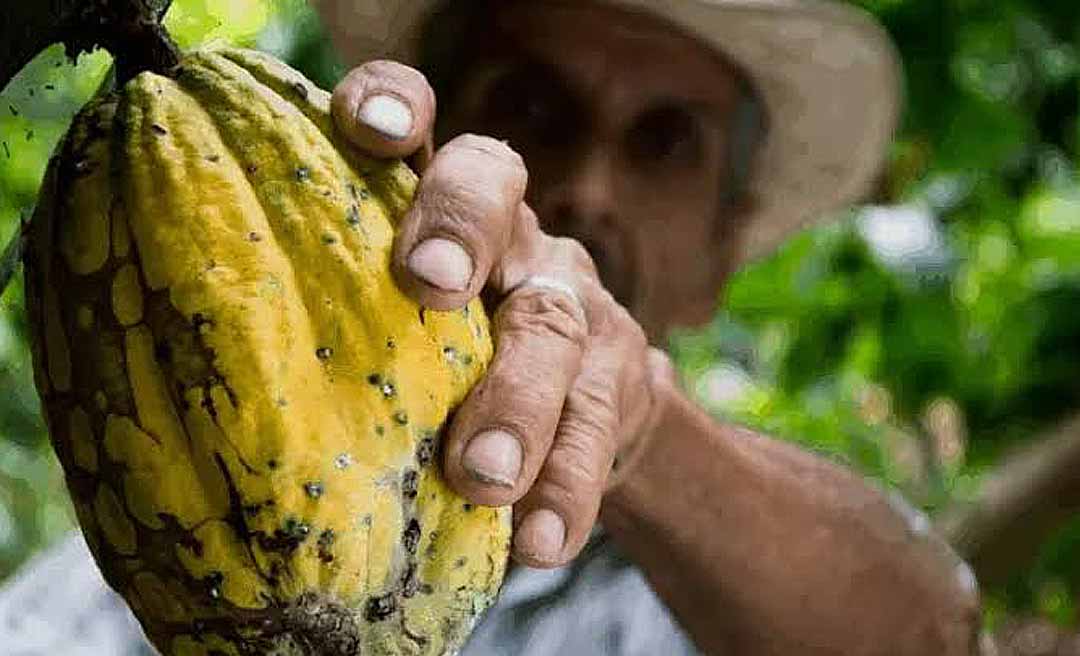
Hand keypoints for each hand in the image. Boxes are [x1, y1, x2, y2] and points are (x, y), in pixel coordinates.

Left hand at [331, 61, 672, 567]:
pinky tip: (539, 539)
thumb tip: (218, 387)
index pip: (420, 123)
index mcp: (436, 208)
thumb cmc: (445, 368)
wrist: (580, 415)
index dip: (395, 105)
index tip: (367, 128)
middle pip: (495, 192)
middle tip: (429, 286)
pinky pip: (600, 425)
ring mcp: (573, 301)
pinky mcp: (620, 377)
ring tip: (481, 478)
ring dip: (518, 402)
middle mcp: (510, 235)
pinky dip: (567, 486)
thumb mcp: (393, 332)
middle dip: (459, 228)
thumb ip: (340, 326)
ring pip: (554, 327)